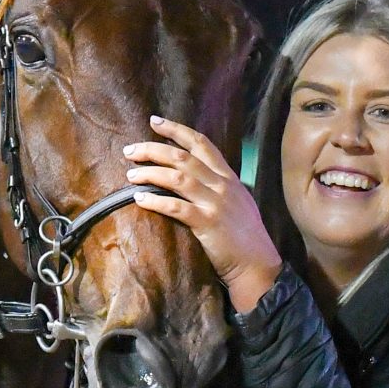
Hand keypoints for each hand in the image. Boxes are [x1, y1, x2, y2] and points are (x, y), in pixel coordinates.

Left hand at [123, 116, 284, 312]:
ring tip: (131, 174)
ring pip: (178, 178)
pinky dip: (156, 201)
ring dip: (150, 173)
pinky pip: (177, 207)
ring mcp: (216, 203)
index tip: (154, 122)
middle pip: (183, 157)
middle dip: (153, 149)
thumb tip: (196, 178)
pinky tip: (140, 199)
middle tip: (131, 150)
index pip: (201, 144)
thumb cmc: (245, 237)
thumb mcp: (238, 203)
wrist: (257, 265)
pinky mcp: (208, 223)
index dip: (176, 130)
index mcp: (228, 177)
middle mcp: (222, 185)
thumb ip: (219, 187)